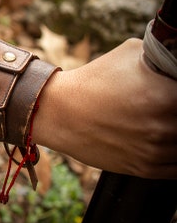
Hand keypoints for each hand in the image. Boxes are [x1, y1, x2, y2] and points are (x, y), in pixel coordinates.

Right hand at [34, 38, 176, 178]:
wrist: (57, 112)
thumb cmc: (92, 81)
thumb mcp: (129, 54)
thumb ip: (163, 58)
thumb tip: (175, 62)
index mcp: (168, 96)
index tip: (171, 90)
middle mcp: (166, 127)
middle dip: (175, 111)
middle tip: (165, 105)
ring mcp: (157, 151)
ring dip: (175, 132)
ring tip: (160, 119)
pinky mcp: (147, 169)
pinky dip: (174, 154)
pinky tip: (162, 140)